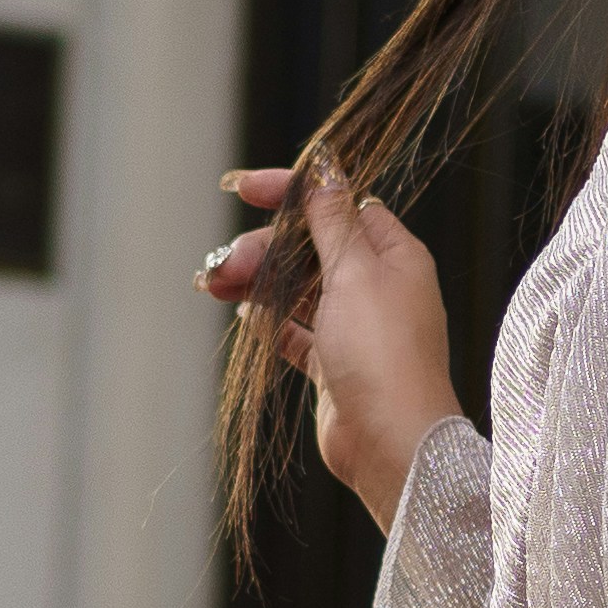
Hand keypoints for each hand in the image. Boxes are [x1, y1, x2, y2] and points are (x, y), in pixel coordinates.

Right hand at [203, 155, 450, 524]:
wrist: (391, 441)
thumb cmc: (383, 353)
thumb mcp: (354, 270)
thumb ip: (333, 219)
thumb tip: (327, 167)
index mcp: (393, 255)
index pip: (337, 205)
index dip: (291, 194)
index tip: (244, 189)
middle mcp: (378, 287)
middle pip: (310, 248)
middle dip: (264, 249)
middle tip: (224, 265)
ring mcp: (356, 328)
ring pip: (298, 290)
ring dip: (258, 283)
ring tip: (214, 286)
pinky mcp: (337, 365)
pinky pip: (296, 332)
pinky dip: (270, 322)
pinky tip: (246, 316)